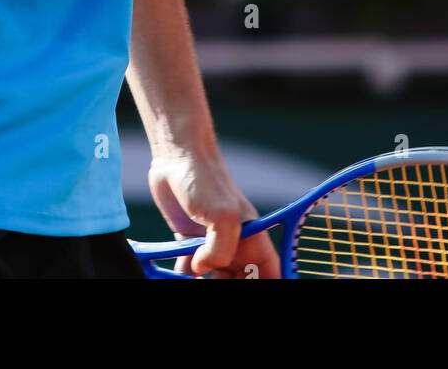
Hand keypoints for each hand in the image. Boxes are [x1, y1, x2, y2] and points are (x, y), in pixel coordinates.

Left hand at [149, 149, 281, 278]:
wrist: (177, 157)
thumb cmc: (206, 178)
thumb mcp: (223, 216)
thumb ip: (219, 251)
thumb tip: (200, 269)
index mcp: (254, 242)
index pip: (270, 275)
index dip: (266, 285)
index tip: (251, 291)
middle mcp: (236, 248)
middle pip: (240, 282)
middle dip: (227, 286)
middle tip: (212, 280)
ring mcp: (212, 246)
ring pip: (212, 280)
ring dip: (203, 283)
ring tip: (193, 273)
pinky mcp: (190, 244)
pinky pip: (189, 271)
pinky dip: (183, 275)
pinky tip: (179, 267)